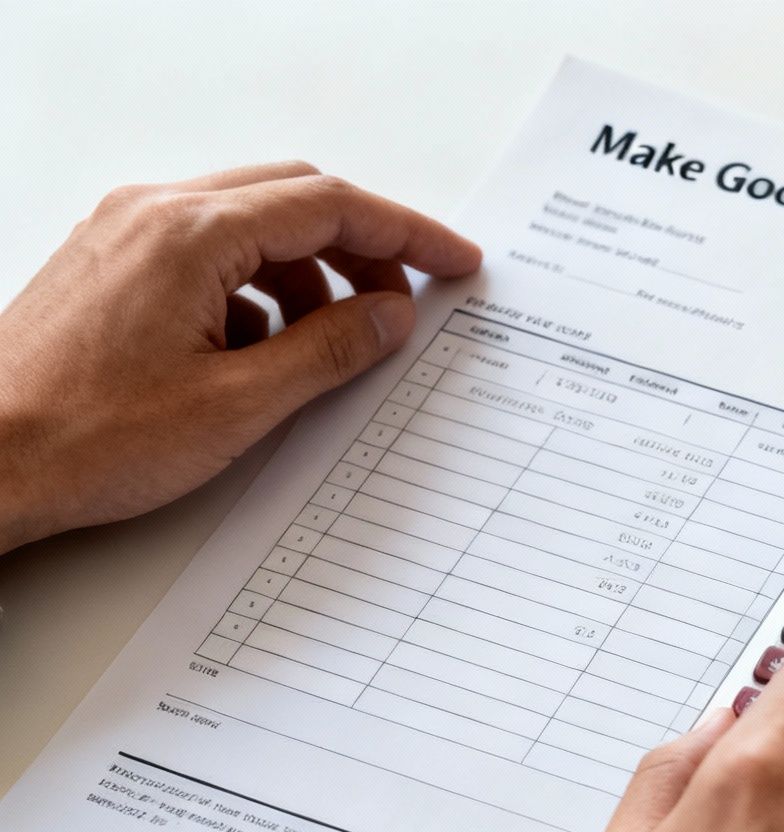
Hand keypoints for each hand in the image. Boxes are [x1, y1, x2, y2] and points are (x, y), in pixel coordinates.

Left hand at [0, 163, 480, 554]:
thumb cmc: (86, 438)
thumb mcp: (237, 404)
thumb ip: (328, 350)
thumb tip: (389, 316)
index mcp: (189, 233)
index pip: (329, 205)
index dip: (406, 234)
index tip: (453, 261)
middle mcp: (152, 212)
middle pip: (292, 198)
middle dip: (361, 248)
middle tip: (403, 304)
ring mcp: (123, 233)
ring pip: (249, 223)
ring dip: (306, 271)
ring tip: (331, 341)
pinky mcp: (107, 264)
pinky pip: (204, 250)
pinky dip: (253, 286)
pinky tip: (259, 351)